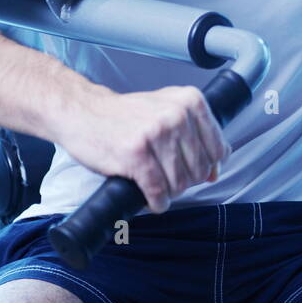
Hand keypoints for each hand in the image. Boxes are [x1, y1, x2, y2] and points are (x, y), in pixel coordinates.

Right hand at [56, 84, 231, 213]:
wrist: (84, 112)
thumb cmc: (125, 115)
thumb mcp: (167, 113)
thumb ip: (196, 137)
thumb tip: (214, 171)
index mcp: (190, 101)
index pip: (218, 148)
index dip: (206, 166)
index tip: (190, 168)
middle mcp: (176, 114)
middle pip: (199, 169)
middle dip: (184, 181)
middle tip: (166, 176)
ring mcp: (156, 133)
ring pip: (180, 183)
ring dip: (168, 192)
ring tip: (155, 185)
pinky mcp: (136, 154)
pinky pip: (158, 190)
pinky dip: (156, 201)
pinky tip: (150, 198)